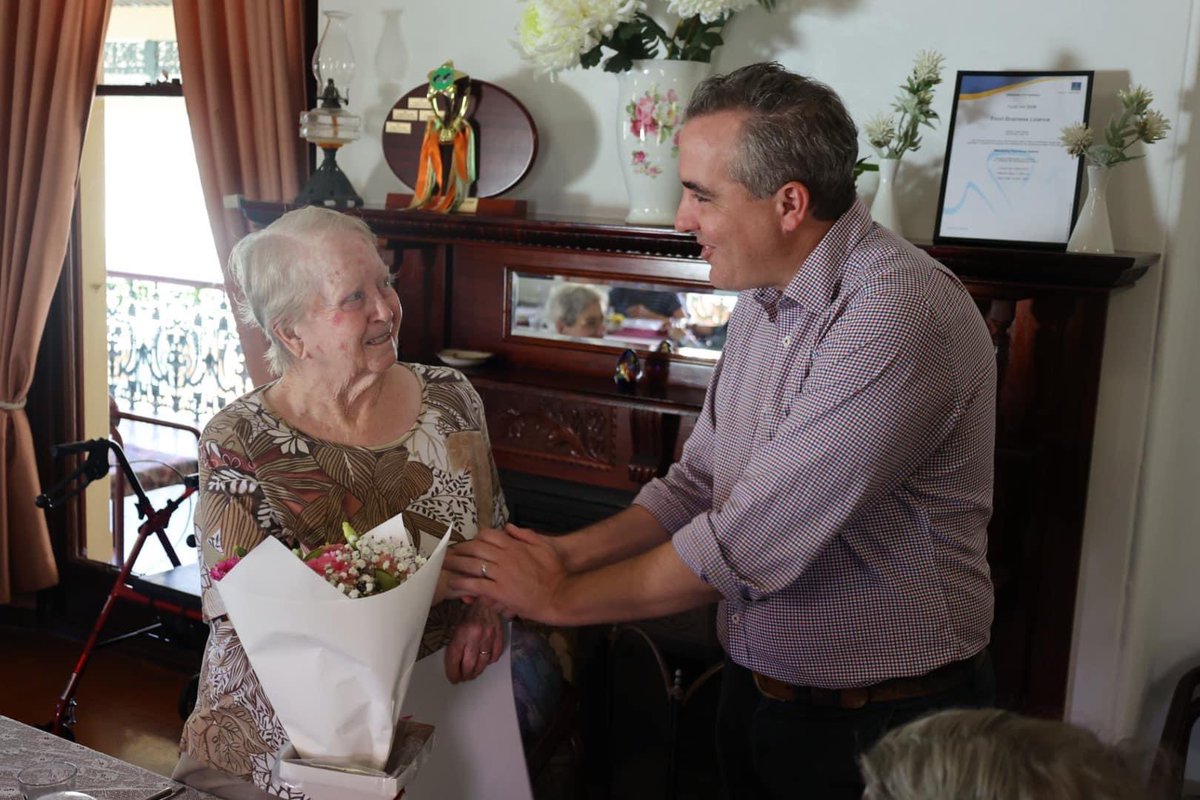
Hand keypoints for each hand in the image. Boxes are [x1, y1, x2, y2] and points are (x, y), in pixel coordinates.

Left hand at [443, 524, 567, 622]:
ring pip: (472, 565)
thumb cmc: (555, 571)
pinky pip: (476, 585)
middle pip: (475, 549)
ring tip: (444, 567)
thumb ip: (525, 535)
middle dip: (459, 550)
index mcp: (514, 546)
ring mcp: (501, 574)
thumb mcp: (543, 545)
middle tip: (448, 554)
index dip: (474, 539)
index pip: (488, 536)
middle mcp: (505, 557)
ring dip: (456, 565)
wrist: (560, 593)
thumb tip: (509, 527)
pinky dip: (462, 583)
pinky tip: (453, 585)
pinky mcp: (500, 591)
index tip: (467, 544)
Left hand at [444, 600, 503, 683]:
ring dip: (477, 672)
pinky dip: (490, 661)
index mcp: (461, 632)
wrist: (486, 598)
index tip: (453, 678)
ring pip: (483, 663)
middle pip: (469, 665)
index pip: (455, 659)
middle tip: (463, 678)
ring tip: (473, 674)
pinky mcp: (499, 635)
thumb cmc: (469, 613)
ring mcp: (489, 636)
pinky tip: (485, 662)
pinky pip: (496, 654)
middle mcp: (475, 635)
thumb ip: (455, 644)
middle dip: (465, 675)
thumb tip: (454, 664)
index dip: (453, 672)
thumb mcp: (456, 627)